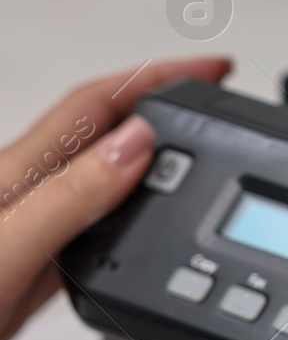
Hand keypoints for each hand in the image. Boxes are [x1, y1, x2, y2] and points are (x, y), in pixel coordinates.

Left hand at [0, 57, 231, 339]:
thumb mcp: (7, 250)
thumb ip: (73, 197)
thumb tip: (139, 142)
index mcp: (19, 177)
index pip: (100, 106)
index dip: (159, 78)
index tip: (213, 69)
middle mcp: (23, 196)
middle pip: (102, 130)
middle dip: (162, 103)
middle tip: (215, 99)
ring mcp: (27, 231)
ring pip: (99, 175)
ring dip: (151, 153)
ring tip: (196, 146)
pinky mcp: (29, 269)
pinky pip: (92, 222)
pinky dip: (131, 209)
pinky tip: (142, 222)